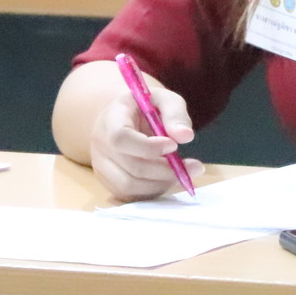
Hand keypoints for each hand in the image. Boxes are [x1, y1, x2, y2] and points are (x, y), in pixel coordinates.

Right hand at [88, 83, 204, 200]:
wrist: (123, 119)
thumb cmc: (144, 107)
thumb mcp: (163, 99)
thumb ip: (175, 113)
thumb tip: (186, 136)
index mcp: (111, 119)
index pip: (121, 138)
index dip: (148, 147)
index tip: (174, 145)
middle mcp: (101, 145)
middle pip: (130, 167)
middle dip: (166, 170)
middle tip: (195, 166)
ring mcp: (101, 167)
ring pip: (130, 186)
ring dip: (162, 183)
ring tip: (184, 173)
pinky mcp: (109, 182)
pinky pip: (130, 195)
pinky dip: (153, 191)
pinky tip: (170, 179)